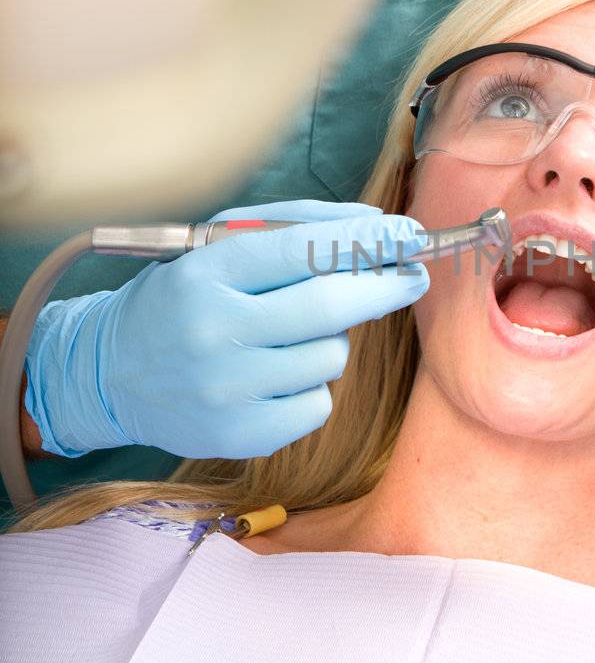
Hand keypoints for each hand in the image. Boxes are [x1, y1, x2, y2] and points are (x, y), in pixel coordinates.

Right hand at [23, 200, 428, 458]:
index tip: (408, 235)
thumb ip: (294, 227)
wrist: (113, 373)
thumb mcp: (217, 245)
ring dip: (332, 341)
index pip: (302, 250)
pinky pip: (317, 405)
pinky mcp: (238, 436)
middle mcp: (212, 332)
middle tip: (414, 276)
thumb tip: (375, 226)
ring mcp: (225, 390)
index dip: (366, 241)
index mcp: (204, 273)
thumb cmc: (184, 297)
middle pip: (328, 307)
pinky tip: (278, 377)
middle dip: (384, 287)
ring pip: (330, 357)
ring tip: (293, 336)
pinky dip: (312, 387)